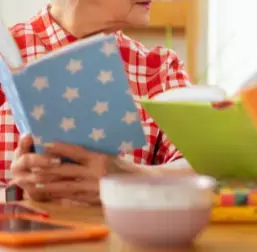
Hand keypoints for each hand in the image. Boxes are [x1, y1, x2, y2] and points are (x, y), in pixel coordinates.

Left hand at [14, 141, 128, 204]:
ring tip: (35, 183)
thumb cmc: (122, 168)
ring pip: (66, 186)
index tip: (46, 144)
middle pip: (66, 170)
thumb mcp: (109, 157)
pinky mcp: (93, 199)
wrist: (136, 186)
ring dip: (49, 185)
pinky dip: (60, 195)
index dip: (60, 148)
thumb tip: (69, 151)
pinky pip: (72, 197)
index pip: (76, 152)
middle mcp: (95, 172)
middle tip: (33, 167)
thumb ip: (92, 155)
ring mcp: (93, 187)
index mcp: (100, 158)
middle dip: (48, 169)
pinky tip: (50, 194)